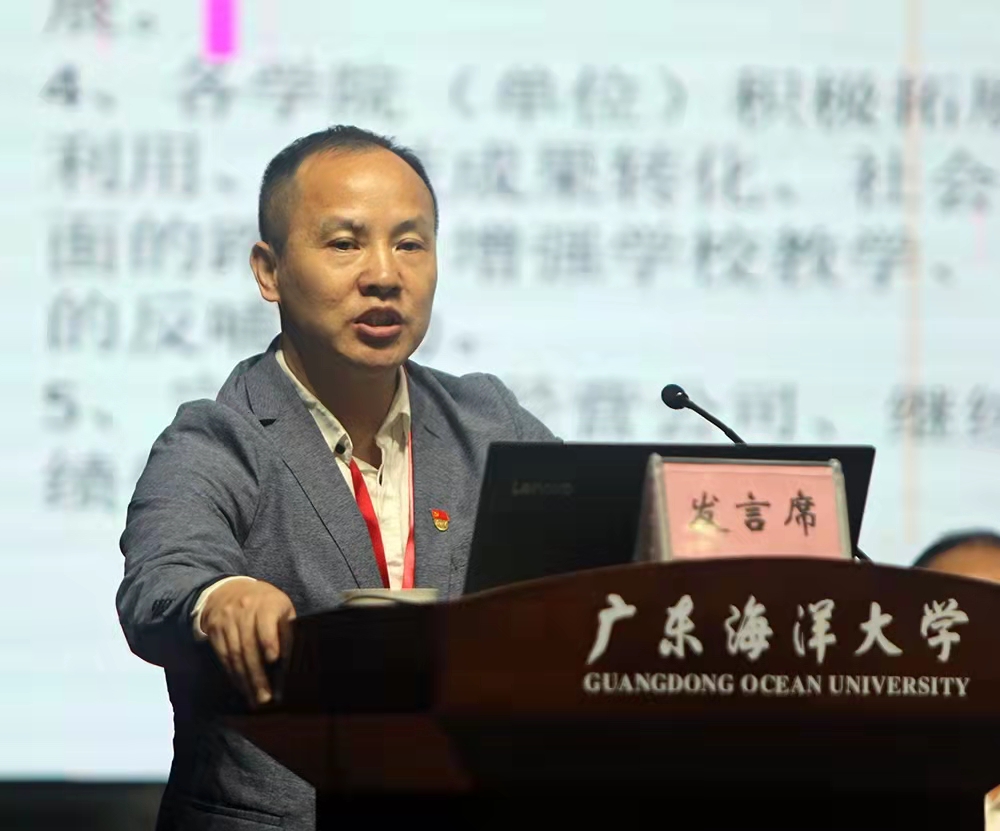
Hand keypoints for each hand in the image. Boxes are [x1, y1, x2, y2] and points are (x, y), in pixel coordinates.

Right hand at [200, 579, 295, 706]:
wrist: (228, 590)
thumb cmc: (264, 602)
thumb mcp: (281, 607)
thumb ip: (287, 628)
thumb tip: (293, 658)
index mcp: (266, 603)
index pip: (265, 623)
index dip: (269, 641)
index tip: (274, 659)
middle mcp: (244, 611)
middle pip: (248, 645)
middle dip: (257, 674)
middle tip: (266, 696)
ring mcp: (227, 621)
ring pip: (234, 654)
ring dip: (244, 679)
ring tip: (254, 698)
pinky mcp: (215, 631)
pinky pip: (223, 656)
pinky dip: (232, 673)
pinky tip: (241, 686)